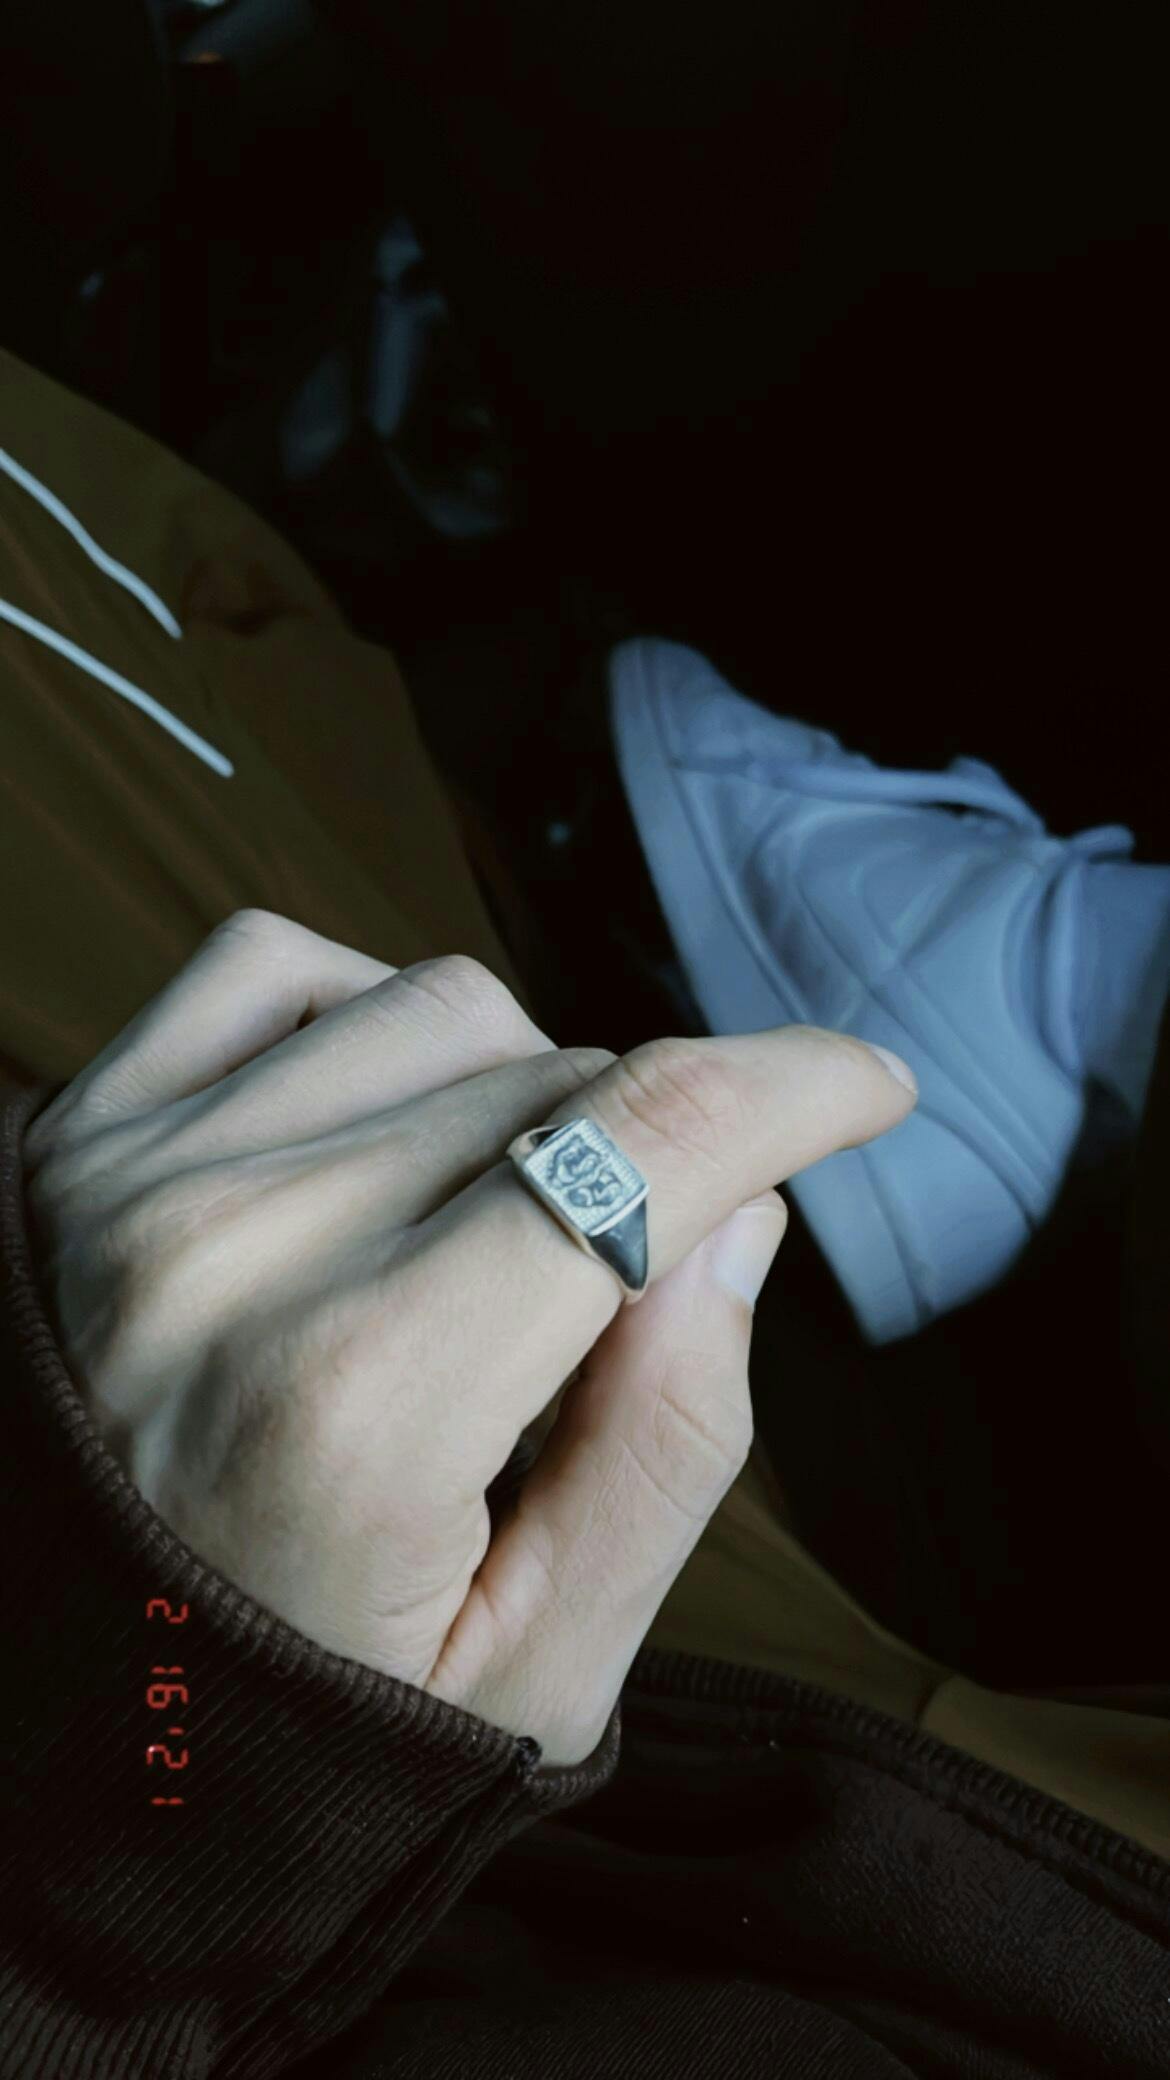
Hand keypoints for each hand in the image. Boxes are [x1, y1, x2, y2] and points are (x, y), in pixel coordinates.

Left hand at [21, 910, 915, 1763]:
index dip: (795, 1091)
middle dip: (648, 1159)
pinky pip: (277, 965)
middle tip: (608, 1298)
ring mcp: (137, 1180)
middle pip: (562, 1079)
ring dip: (516, 1093)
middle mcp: (234, 1255)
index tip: (866, 1090)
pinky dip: (371, 1016)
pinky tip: (386, 1132)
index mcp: (363, 1403)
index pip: (643, 1148)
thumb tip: (741, 1214)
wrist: (58, 1742)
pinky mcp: (78, 1140)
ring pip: (442, 1007)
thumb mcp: (540, 1665)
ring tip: (484, 1238)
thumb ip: (669, 1440)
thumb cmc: (300, 1726)